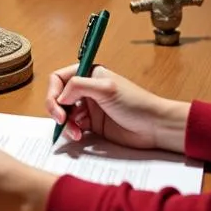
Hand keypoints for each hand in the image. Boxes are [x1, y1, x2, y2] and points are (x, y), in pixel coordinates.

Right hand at [47, 64, 189, 153]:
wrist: (155, 127)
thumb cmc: (136, 103)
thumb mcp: (106, 88)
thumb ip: (79, 86)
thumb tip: (60, 97)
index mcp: (88, 74)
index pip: (59, 78)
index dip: (54, 92)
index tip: (60, 107)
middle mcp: (86, 89)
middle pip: (58, 97)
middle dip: (56, 109)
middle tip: (62, 121)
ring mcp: (89, 108)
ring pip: (64, 114)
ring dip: (65, 123)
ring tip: (76, 133)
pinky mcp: (93, 124)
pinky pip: (73, 127)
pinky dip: (72, 131)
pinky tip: (81, 136)